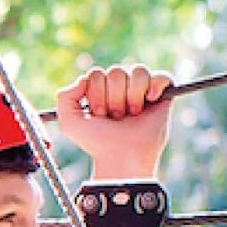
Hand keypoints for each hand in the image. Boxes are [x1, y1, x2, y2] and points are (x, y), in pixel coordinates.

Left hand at [51, 63, 174, 179]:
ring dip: (132, 95)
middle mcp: (121, 87)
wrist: (120, 156)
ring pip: (138, 71)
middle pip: (116, 71)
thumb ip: (64, 96)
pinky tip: (150, 101)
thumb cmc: (96, 141)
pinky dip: (155, 86)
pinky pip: (162, 76)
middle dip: (113, 98)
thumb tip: (84, 78)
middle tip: (115, 117)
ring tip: (131, 114)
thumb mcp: (69, 122)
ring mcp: (142, 90)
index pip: (96, 74)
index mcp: (101, 90)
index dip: (96, 93)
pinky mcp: (162, 95)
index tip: (98, 114)